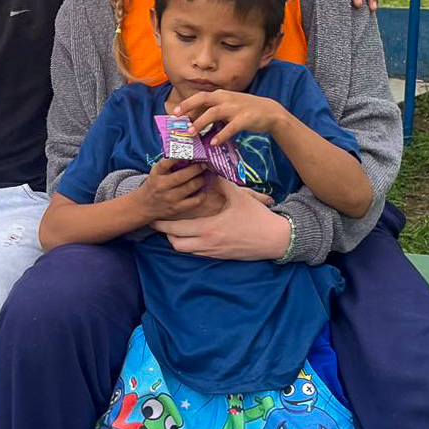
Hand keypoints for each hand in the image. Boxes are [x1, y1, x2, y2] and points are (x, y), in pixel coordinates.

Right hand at [138, 158, 208, 220]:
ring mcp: (170, 198)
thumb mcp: (156, 172)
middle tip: (204, 164)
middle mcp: (162, 186)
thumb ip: (168, 163)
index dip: (178, 156)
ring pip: (191, 187)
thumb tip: (188, 152)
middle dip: (197, 168)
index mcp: (157, 174)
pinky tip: (202, 190)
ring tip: (204, 175)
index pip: (166, 163)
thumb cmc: (155, 184)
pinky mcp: (177, 208)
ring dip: (201, 179)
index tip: (190, 152)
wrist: (145, 206)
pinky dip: (202, 194)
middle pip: (182, 176)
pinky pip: (195, 201)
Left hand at [152, 180, 286, 259]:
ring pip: (185, 251)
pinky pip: (197, 253)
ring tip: (175, 228)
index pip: (176, 229)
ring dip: (178, 241)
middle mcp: (207, 244)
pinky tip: (192, 235)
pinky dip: (190, 245)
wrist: (275, 239)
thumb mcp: (240, 197)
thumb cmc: (257, 217)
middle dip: (166, 234)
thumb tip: (211, 171)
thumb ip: (223, 184)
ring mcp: (213, 252)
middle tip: (161, 223)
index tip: (153, 219)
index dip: (162, 225)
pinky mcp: (220, 257)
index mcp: (209, 229)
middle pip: (175, 244)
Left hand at [172, 90, 285, 144]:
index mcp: (222, 95)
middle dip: (189, 107)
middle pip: (204, 99)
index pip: (201, 97)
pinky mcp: (244, 119)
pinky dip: (221, 135)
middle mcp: (226, 98)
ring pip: (214, 112)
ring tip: (191, 133)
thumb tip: (196, 122)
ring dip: (201, 122)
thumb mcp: (229, 106)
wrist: (271, 112)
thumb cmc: (246, 110)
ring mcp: (235, 108)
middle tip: (178, 118)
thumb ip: (214, 111)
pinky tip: (214, 143)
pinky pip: (230, 127)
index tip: (175, 112)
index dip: (187, 103)